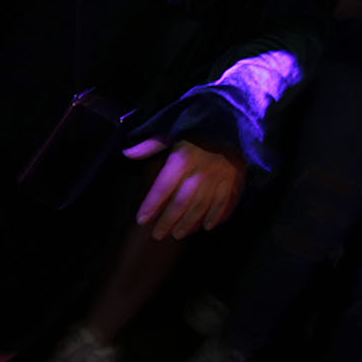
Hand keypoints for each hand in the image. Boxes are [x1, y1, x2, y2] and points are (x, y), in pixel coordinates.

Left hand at [125, 138, 245, 238]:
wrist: (232, 126)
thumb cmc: (197, 131)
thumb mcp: (171, 132)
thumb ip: (150, 145)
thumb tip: (126, 153)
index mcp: (182, 159)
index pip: (163, 188)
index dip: (151, 205)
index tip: (141, 220)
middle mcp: (200, 172)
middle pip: (181, 203)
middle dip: (168, 221)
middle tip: (157, 235)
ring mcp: (219, 179)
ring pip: (202, 207)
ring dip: (190, 224)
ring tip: (178, 235)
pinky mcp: (235, 182)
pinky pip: (225, 204)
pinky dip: (217, 217)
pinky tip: (206, 227)